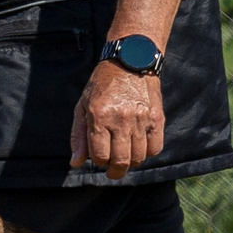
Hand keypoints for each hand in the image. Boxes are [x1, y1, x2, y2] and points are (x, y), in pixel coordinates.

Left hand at [72, 61, 164, 180]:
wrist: (130, 60)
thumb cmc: (102, 85)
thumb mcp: (83, 106)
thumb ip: (78, 136)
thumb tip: (75, 163)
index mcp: (100, 116)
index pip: (100, 156)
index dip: (99, 162)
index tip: (100, 158)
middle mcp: (121, 119)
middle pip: (121, 161)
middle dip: (115, 171)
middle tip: (113, 170)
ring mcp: (141, 119)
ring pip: (139, 157)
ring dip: (131, 162)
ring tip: (126, 156)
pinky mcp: (157, 117)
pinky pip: (155, 148)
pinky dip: (148, 152)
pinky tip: (140, 146)